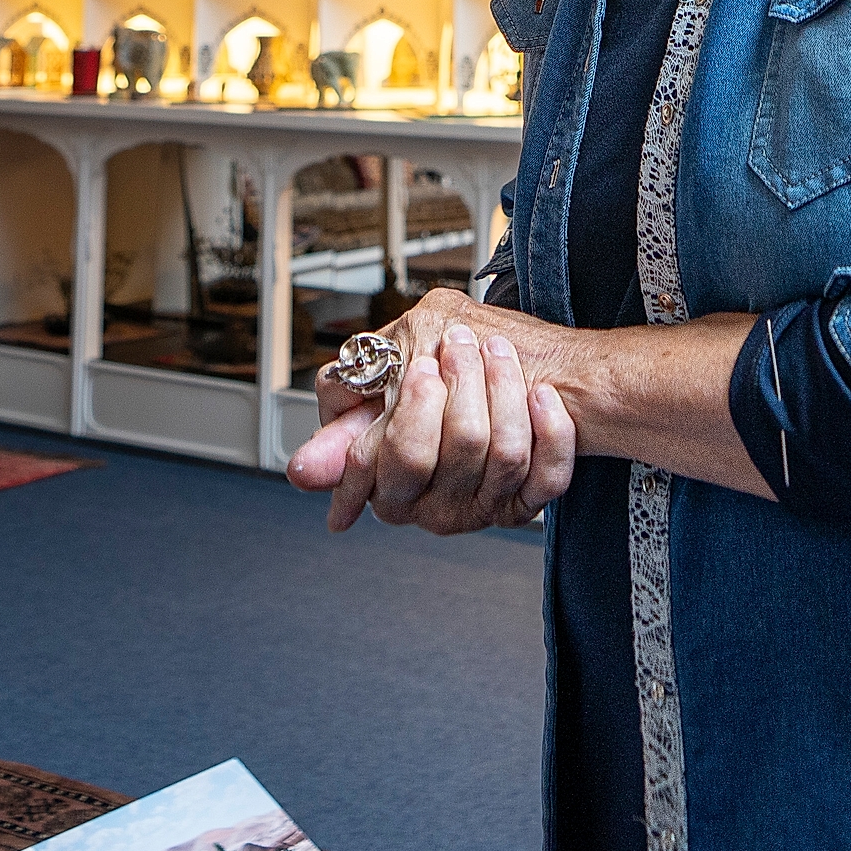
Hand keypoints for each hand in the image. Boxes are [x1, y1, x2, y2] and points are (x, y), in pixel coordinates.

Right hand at [289, 296, 577, 535]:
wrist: (518, 399)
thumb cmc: (439, 399)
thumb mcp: (381, 407)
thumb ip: (344, 435)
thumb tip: (300, 470)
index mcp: (394, 492)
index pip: (404, 457)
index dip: (416, 409)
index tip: (421, 366)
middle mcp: (440, 509)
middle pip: (463, 446)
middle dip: (464, 383)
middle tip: (457, 341)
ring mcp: (488, 505)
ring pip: (506, 452)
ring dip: (505, 385)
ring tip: (496, 348)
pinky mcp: (534, 497)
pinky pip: (550, 472)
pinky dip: (550, 427)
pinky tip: (540, 395)